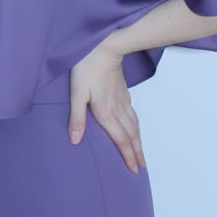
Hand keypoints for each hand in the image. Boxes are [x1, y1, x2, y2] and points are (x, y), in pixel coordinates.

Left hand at [68, 35, 145, 173]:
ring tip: (141, 152)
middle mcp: (118, 109)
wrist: (105, 47)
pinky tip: (134, 126)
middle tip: (141, 167)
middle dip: (136, 153)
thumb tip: (75, 140)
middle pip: (131, 136)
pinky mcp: (124, 92)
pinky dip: (136, 126)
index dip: (127, 156)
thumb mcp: (77, 93)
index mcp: (106, 113)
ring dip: (138, 141)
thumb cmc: (87, 68)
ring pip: (134, 125)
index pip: (120, 140)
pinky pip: (133, 114)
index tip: (134, 170)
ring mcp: (123, 100)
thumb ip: (77, 118)